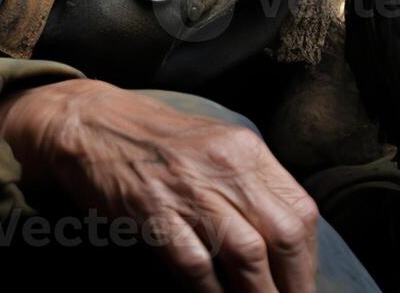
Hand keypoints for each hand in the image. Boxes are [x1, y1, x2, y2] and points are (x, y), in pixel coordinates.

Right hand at [0, 78, 319, 291]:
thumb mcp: (215, 146)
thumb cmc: (157, 142)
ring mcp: (189, 190)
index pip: (300, 211)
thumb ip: (250, 183)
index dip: (307, 259)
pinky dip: (211, 292)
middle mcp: (225, 166)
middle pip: (283, 235)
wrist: (92, 124)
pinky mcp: (154, 213)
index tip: (302, 284)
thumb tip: (285, 239)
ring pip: (247, 254)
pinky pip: (196, 264)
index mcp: (246, 150)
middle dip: (293, 283)